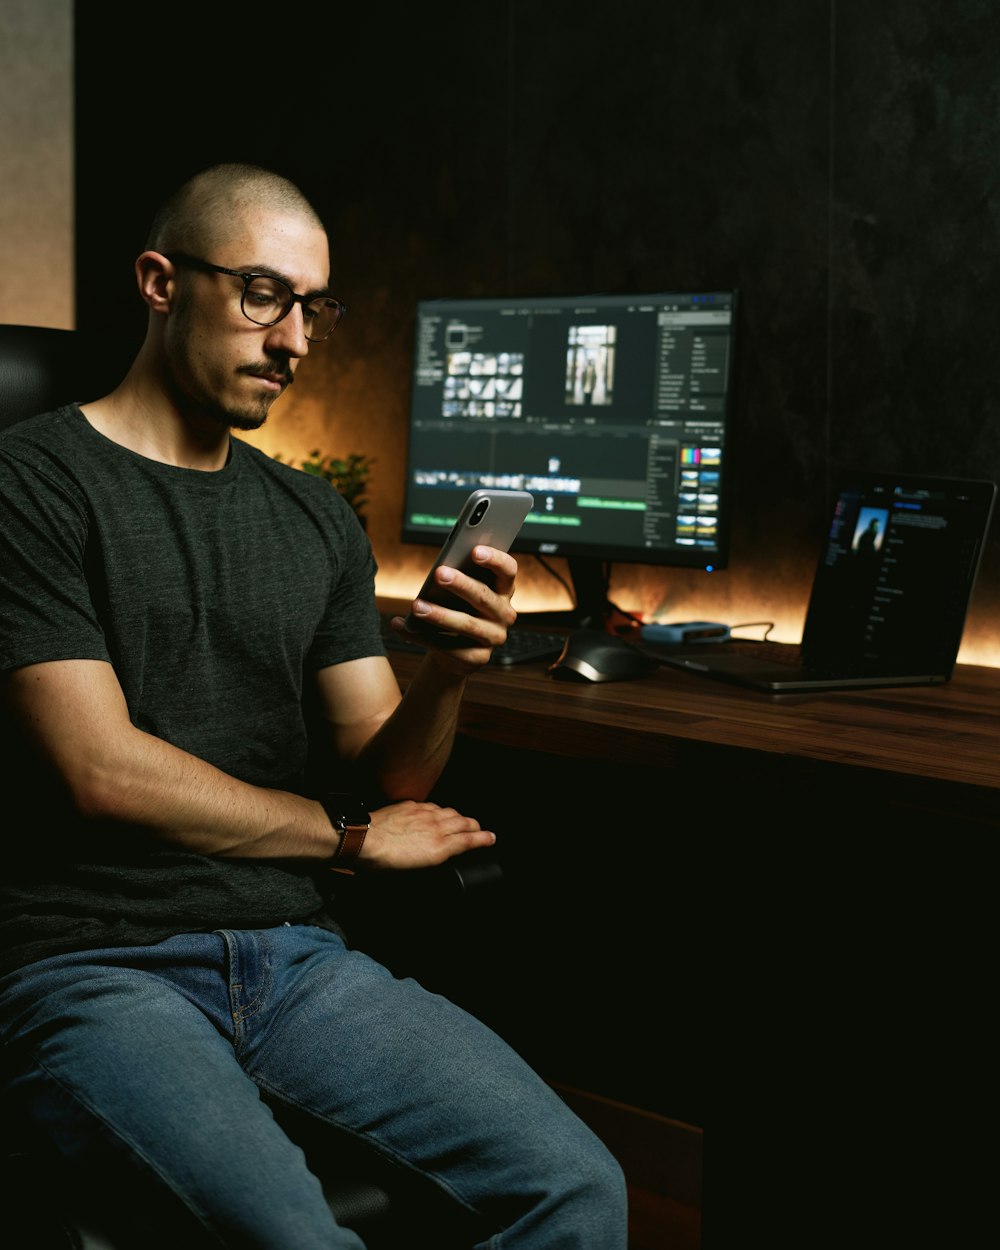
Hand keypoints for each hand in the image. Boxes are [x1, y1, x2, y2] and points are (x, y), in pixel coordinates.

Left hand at [360, 799, 495, 869]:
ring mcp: (423, 814)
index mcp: (439, 848)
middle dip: (475, 826)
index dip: (483, 839)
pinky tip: (437, 811)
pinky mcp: (411, 806)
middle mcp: (435, 828)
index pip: (469, 840)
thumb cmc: (382, 862)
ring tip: (462, 820)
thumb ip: (430, 862)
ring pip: (450, 811)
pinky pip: (432, 805)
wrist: (363, 839)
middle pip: (464, 822)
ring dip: (459, 816)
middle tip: (479, 829)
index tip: (491, 838)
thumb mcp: (412, 872)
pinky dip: (440, 809)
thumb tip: (438, 858)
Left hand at [390, 545, 518, 668]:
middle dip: (461, 584)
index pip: (508, 570)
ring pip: (467, 624)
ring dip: (440, 614)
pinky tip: (404, 627)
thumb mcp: (460, 593)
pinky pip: (450, 647)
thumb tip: (439, 570)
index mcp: (503, 590)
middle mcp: (504, 613)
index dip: (494, 559)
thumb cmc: (458, 610)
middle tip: (439, 573)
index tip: (474, 551)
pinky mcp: (479, 658)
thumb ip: (456, 578)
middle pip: (484, 596)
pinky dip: (424, 637)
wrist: (456, 651)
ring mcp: (494, 637)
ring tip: (416, 606)